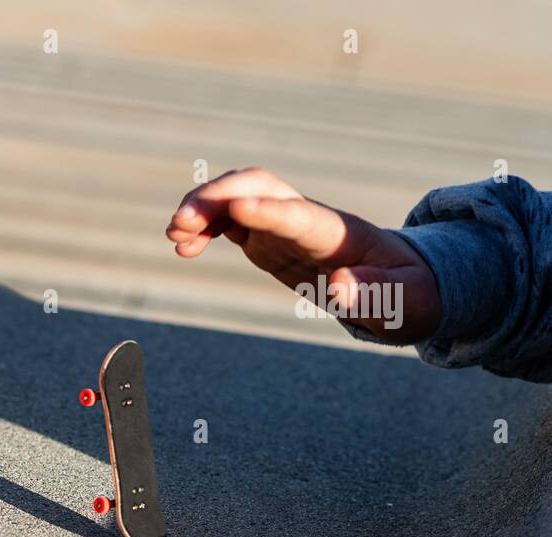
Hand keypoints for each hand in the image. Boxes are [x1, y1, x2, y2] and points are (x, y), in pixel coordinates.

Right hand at [165, 167, 440, 342]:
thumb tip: (338, 287)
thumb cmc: (409, 294)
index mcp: (340, 234)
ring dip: (203, 208)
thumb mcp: (406, 303)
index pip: (299, 214)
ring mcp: (284, 226)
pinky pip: (229, 221)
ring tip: (173, 237)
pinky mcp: (268, 239)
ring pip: (238, 197)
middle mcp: (307, 219)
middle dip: (219, 198)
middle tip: (180, 224)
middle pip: (259, 187)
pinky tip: (182, 247)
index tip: (235, 211)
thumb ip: (375, 295)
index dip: (268, 211)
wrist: (404, 283)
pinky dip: (203, 227)